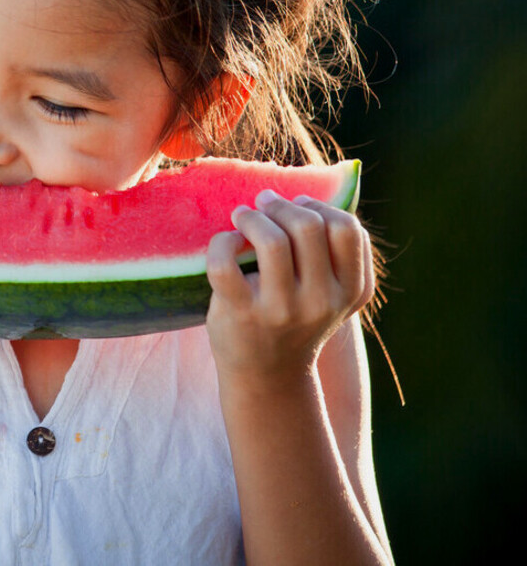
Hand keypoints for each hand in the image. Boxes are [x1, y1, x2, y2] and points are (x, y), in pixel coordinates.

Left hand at [205, 189, 374, 386]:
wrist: (268, 375)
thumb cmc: (296, 319)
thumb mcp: (330, 293)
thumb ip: (333, 253)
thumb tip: (305, 195)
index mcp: (349, 291)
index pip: (347, 229)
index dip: (319, 206)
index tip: (298, 204)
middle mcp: (320, 302)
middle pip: (309, 226)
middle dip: (281, 204)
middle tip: (263, 202)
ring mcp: (280, 310)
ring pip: (271, 240)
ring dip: (252, 217)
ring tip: (242, 215)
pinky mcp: (241, 314)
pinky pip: (225, 261)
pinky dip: (222, 241)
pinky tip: (226, 242)